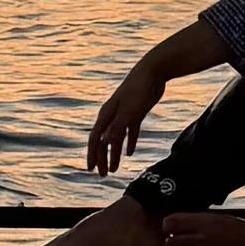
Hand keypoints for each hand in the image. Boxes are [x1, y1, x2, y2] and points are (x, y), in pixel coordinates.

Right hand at [85, 44, 175, 174]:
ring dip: (114, 153)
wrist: (153, 70)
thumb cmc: (139, 89)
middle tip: (103, 175)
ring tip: (115, 169)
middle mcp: (112, 115)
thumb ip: (117, 127)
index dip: (92, 154)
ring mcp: (124, 113)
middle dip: (102, 158)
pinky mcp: (136, 112)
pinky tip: (129, 153)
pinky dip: (128, 142)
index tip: (91, 169)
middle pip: (104, 141)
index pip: (96, 139)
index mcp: (107, 114)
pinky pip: (130, 131)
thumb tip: (103, 142)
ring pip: (116, 138)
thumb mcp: (129, 111)